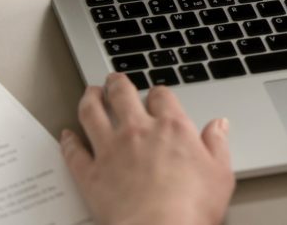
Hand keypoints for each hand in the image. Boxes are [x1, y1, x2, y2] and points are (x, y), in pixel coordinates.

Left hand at [60, 73, 234, 224]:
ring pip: (92, 114)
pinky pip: (74, 151)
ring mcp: (110, 150)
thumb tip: (219, 125)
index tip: (156, 95)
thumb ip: (217, 144)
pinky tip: (66, 135)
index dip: (157, 92)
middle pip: (122, 95)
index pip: (161, 96)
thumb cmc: (191, 207)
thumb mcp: (220, 173)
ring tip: (89, 93)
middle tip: (114, 80)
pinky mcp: (90, 174)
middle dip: (117, 84)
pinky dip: (68, 141)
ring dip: (89, 99)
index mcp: (172, 128)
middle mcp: (138, 131)